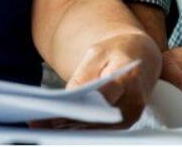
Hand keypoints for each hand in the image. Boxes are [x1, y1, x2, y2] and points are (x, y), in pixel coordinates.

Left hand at [34, 31, 160, 129]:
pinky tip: (55, 125)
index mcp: (128, 76)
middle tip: (41, 122)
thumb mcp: (96, 54)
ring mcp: (131, 116)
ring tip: (42, 124)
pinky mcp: (125, 124)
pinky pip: (100, 129)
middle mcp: (134, 101)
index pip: (105, 94)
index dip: (82, 105)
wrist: (140, 56)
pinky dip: (78, 127)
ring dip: (70, 128)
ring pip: (98, 128)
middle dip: (70, 121)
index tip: (59, 110)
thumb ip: (82, 78)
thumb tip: (66, 104)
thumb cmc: (115, 52)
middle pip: (99, 118)